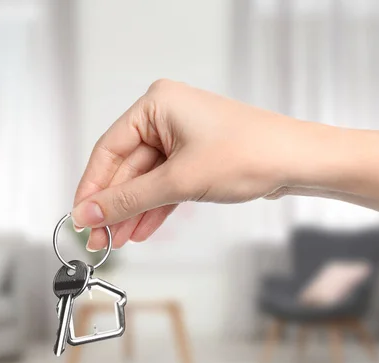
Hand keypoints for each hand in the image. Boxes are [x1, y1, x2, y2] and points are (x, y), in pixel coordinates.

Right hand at [71, 79, 318, 249]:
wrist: (298, 162)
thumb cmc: (249, 154)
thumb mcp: (179, 181)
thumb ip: (129, 199)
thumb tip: (89, 213)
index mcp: (156, 104)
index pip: (109, 149)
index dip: (92, 187)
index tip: (80, 217)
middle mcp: (166, 116)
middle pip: (126, 167)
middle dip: (114, 206)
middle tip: (98, 238)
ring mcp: (181, 138)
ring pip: (145, 180)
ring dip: (132, 212)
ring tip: (116, 241)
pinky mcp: (195, 157)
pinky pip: (164, 185)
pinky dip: (154, 208)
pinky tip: (140, 231)